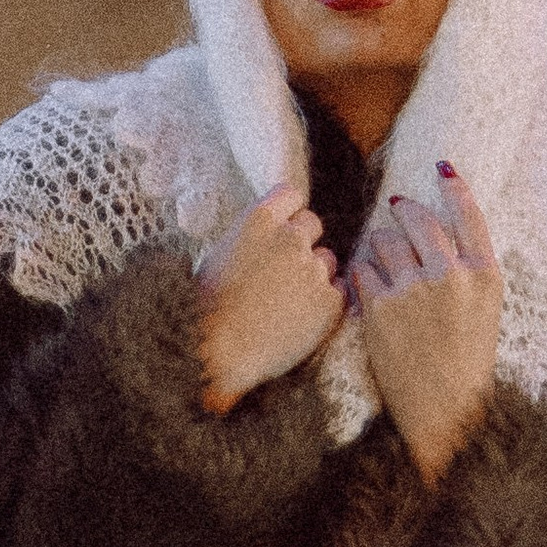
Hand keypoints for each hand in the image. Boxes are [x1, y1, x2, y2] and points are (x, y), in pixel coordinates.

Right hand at [196, 185, 344, 411]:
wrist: (220, 352)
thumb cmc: (209, 308)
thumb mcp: (222, 254)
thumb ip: (253, 237)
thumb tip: (269, 235)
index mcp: (259, 220)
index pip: (292, 194)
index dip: (289, 212)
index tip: (284, 226)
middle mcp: (290, 238)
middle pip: (312, 224)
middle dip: (302, 242)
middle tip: (285, 270)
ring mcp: (313, 269)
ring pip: (326, 260)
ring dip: (314, 273)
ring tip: (288, 301)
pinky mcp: (331, 300)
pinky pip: (338, 290)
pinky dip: (325, 301)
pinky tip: (301, 317)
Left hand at [350, 166, 502, 485]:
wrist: (443, 412)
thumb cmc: (466, 365)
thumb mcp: (485, 312)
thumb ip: (468, 271)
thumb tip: (437, 232)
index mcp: (485, 275)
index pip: (469, 214)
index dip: (454, 186)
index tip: (442, 167)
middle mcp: (451, 275)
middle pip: (419, 220)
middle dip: (404, 210)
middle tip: (397, 207)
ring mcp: (414, 290)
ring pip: (384, 241)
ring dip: (380, 245)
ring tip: (383, 260)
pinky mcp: (380, 307)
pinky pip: (363, 271)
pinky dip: (363, 275)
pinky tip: (368, 287)